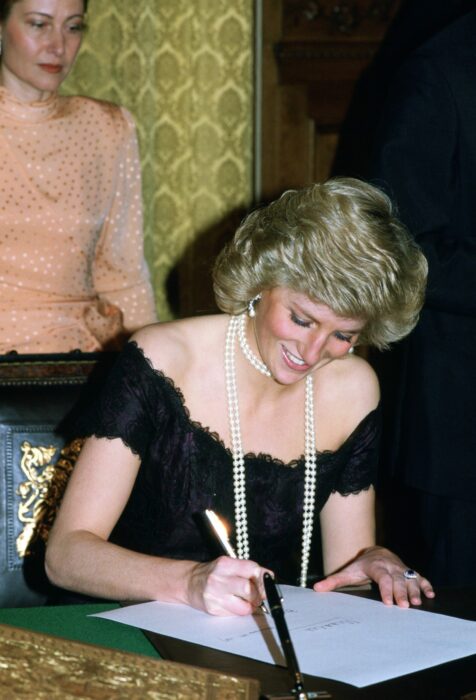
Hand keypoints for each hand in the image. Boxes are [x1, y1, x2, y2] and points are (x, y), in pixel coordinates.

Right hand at [186, 556, 268, 615]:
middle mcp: (219, 578)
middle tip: (259, 595)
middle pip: (248, 589)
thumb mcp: (229, 565)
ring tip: (246, 601)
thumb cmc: (213, 573)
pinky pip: (235, 614)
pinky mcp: (213, 608)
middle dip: (258, 595)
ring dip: (250, 606)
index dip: (263, 578)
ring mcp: (215, 595)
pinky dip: (239, 611)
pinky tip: (234, 604)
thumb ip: (248, 570)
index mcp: (225, 564)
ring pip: (244, 607)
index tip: (268, 582)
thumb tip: (269, 577)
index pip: (252, 569)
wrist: (189, 582)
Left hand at [313, 546, 434, 607]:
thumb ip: (333, 581)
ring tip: (418, 603)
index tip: (388, 602)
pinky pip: (420, 577)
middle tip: (405, 607)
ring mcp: (402, 569)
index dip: (385, 589)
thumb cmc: (361, 566)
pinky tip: (431, 595)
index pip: (382, 578)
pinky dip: (426, 585)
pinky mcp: (410, 572)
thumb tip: (316, 589)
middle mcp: (391, 567)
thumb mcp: (348, 572)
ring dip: (415, 591)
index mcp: (376, 567)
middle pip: (398, 580)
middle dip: (401, 593)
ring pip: (410, 579)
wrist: (376, 552)